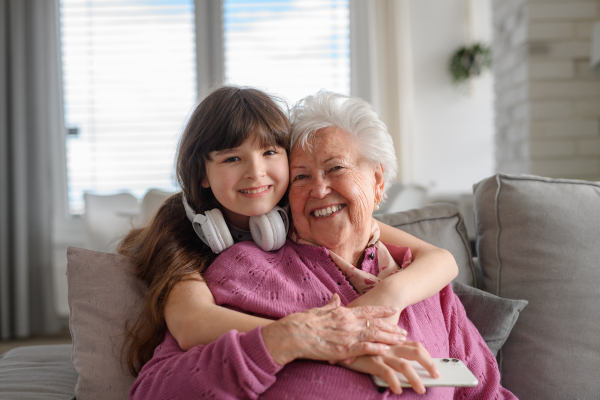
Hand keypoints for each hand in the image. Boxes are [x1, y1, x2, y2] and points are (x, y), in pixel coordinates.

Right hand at [261, 293, 406, 365]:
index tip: (393, 309)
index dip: (382, 310)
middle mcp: (348, 322)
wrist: (294, 333)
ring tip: (401, 340)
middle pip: (375, 322)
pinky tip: (386, 350)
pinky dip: (375, 348)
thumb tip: (335, 297)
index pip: (367, 310)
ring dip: (388, 337)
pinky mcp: (343, 349)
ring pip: (373, 334)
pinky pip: (363, 348)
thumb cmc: (303, 322)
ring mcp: (347, 335)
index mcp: (343, 312)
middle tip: (403, 330)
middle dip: (391, 327)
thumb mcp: (319, 310)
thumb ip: (331, 305)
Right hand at [342, 342, 439, 394]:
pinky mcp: (372, 362)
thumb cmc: (358, 347)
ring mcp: (382, 354)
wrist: (340, 342)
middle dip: (429, 364)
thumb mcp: (375, 346)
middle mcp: (390, 346)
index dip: (427, 356)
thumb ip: (388, 351)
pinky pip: (387, 373)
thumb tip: (404, 366)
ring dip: (416, 378)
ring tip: (422, 389)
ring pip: (405, 365)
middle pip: (416, 352)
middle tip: (437, 375)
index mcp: (392, 342)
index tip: (434, 367)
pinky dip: (395, 382)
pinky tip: (398, 390)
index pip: (415, 345)